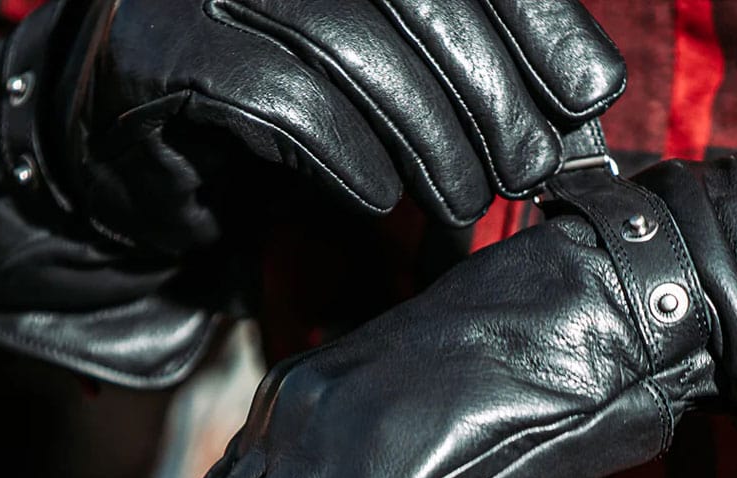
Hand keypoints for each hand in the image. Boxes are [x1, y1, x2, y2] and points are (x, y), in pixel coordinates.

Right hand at [52, 0, 624, 245]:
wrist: (147, 150)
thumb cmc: (286, 112)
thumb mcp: (390, 76)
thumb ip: (467, 63)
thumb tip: (580, 94)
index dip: (535, 18)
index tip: (588, 92)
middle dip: (489, 88)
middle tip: (529, 166)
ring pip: (349, 42)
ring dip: (429, 136)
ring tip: (463, 200)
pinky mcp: (160, 51)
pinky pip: (279, 100)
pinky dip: (347, 157)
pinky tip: (379, 198)